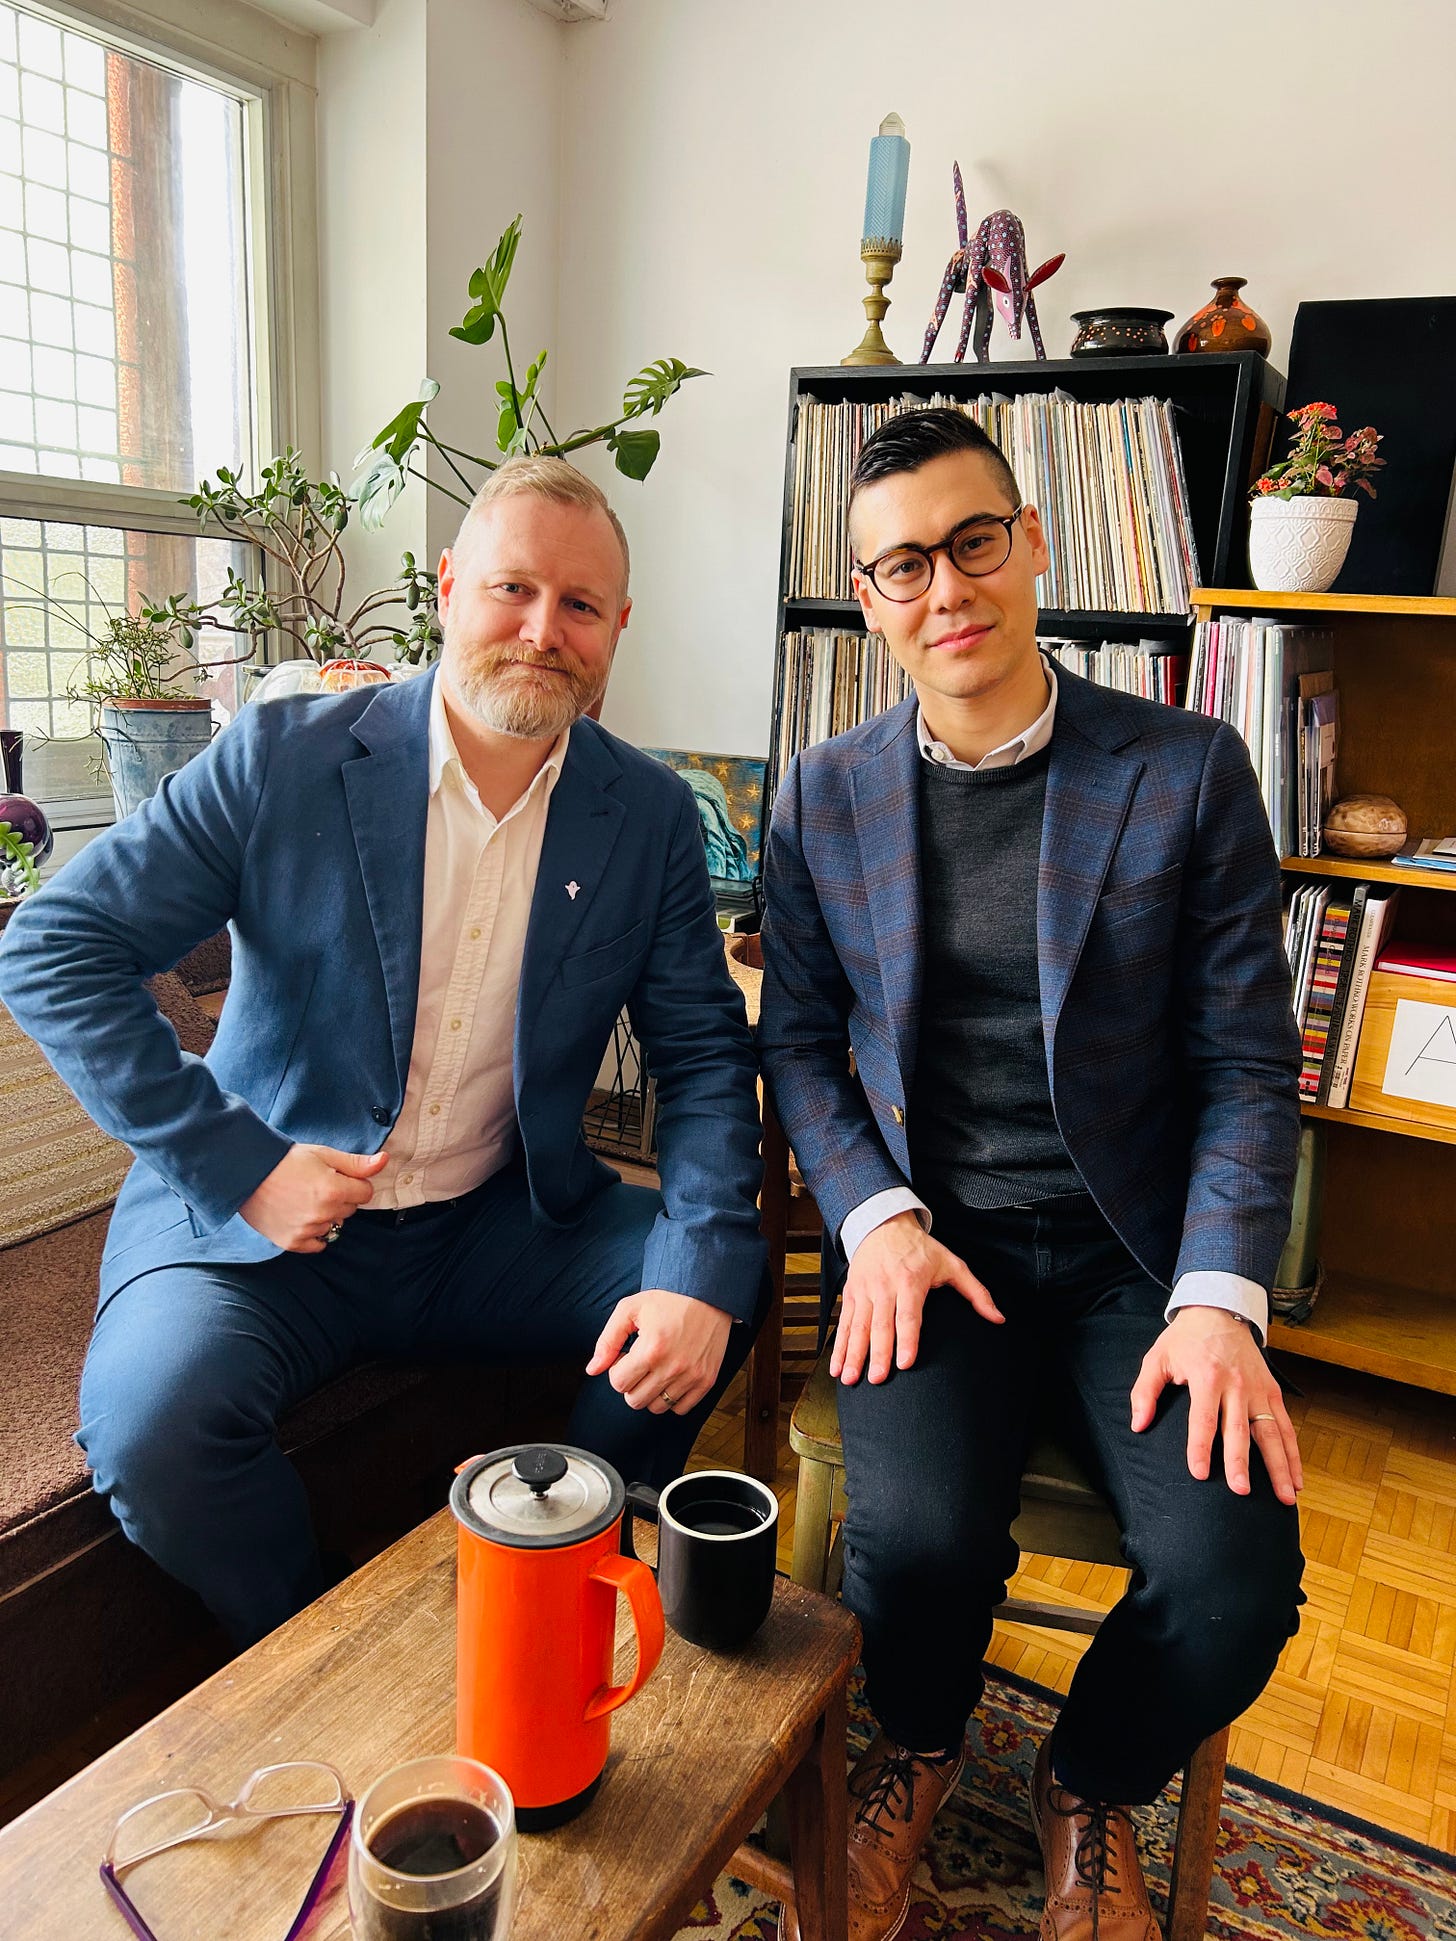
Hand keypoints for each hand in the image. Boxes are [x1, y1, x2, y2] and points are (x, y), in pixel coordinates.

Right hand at [238, 1144, 387, 1252]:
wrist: (247, 1173)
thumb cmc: (285, 1160)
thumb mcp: (323, 1154)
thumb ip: (356, 1163)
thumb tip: (384, 1161)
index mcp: (334, 1190)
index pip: (365, 1193)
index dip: (353, 1183)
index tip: (336, 1176)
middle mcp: (323, 1213)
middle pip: (350, 1210)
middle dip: (340, 1198)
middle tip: (316, 1185)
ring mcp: (307, 1230)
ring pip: (334, 1225)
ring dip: (326, 1215)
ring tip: (303, 1199)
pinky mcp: (292, 1242)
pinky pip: (318, 1244)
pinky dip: (314, 1233)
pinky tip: (301, 1216)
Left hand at [586, 1289, 733, 1414]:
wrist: (709, 1294)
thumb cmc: (668, 1299)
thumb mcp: (630, 1309)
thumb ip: (607, 1341)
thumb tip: (592, 1370)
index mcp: (651, 1349)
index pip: (618, 1384)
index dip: (617, 1370)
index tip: (627, 1356)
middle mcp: (673, 1367)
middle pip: (635, 1400)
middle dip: (631, 1383)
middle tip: (640, 1364)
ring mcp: (692, 1376)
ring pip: (656, 1407)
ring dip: (650, 1392)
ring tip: (656, 1369)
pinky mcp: (706, 1381)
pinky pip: (680, 1409)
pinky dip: (672, 1398)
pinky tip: (672, 1377)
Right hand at [833, 1211, 1003, 1386]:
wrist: (883, 1224)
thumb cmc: (920, 1248)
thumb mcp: (952, 1263)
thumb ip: (976, 1292)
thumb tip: (997, 1317)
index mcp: (910, 1281)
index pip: (908, 1316)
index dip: (907, 1340)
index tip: (905, 1363)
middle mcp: (884, 1287)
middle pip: (880, 1325)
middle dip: (877, 1354)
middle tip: (877, 1379)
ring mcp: (864, 1291)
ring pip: (858, 1327)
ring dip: (853, 1354)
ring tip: (850, 1378)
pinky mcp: (850, 1294)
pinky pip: (844, 1323)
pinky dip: (839, 1346)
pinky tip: (837, 1366)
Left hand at [1130, 1305, 1301, 1505]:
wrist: (1220, 1310)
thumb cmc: (1186, 1339)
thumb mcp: (1158, 1357)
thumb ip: (1144, 1391)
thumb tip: (1138, 1424)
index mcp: (1206, 1377)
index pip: (1203, 1419)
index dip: (1200, 1447)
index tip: (1199, 1473)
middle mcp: (1237, 1385)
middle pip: (1239, 1430)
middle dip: (1241, 1462)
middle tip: (1241, 1491)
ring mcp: (1259, 1389)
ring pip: (1272, 1432)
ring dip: (1279, 1466)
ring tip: (1285, 1497)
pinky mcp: (1273, 1391)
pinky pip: (1286, 1426)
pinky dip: (1293, 1453)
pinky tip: (1297, 1478)